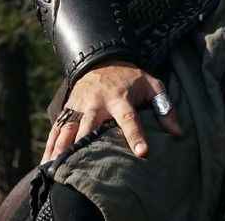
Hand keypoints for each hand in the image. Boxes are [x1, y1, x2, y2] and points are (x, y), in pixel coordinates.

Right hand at [42, 60, 181, 162]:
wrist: (101, 58)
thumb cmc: (131, 77)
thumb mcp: (152, 84)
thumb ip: (165, 107)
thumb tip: (178, 132)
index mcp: (121, 98)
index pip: (130, 119)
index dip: (136, 136)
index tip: (142, 153)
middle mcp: (98, 103)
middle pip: (91, 125)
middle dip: (86, 144)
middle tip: (81, 165)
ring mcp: (80, 106)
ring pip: (70, 128)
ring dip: (63, 147)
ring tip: (57, 166)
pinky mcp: (69, 109)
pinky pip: (58, 128)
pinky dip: (51, 144)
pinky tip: (46, 161)